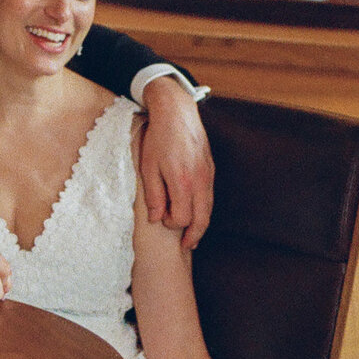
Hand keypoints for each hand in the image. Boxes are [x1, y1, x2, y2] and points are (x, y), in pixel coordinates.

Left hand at [139, 78, 214, 248]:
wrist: (176, 112)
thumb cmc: (158, 139)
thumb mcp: (148, 168)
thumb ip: (153, 196)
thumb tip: (156, 218)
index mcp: (182, 182)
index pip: (182, 217)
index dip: (172, 224)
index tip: (162, 221)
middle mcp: (199, 181)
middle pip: (202, 218)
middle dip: (194, 235)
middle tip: (186, 247)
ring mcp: (208, 175)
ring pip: (209, 208)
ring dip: (201, 224)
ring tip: (193, 236)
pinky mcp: (210, 169)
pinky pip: (209, 195)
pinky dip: (204, 208)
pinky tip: (196, 212)